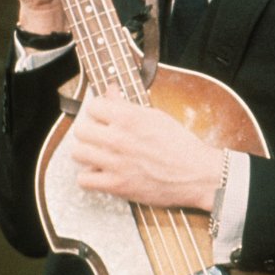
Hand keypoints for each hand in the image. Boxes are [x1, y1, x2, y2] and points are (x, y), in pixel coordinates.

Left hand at [67, 90, 223, 210]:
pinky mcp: (116, 185)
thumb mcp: (156, 116)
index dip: (100, 112)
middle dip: (90, 132)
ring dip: (88, 154)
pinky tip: (103, 173)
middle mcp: (118, 138)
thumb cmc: (181, 145)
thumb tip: (110, 90)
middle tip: (101, 138)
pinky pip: (84, 179)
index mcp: (129, 117)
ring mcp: (115, 163)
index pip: (93, 106)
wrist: (196, 174)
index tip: (105, 118)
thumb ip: (127, 104)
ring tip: (101, 156)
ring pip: (78, 153)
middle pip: (80, 130)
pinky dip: (91, 177)